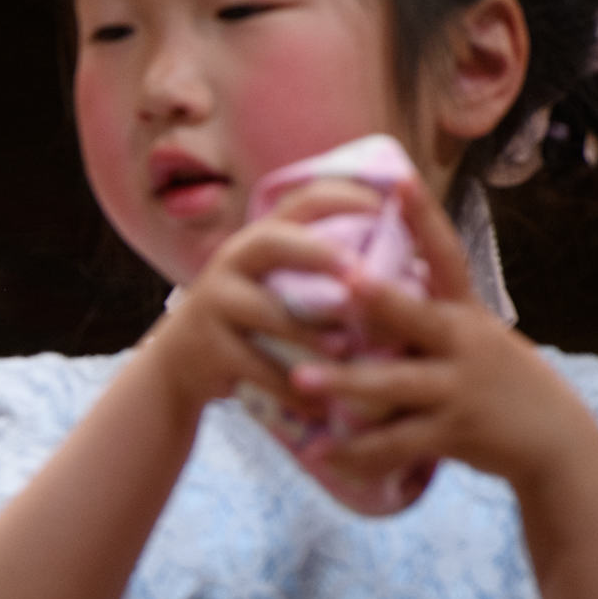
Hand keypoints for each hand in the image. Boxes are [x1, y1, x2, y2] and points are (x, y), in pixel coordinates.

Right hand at [143, 177, 382, 425]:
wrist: (180, 364)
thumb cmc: (253, 321)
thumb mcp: (279, 284)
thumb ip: (324, 270)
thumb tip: (417, 265)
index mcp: (261, 239)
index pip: (303, 199)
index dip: (345, 197)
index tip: (387, 207)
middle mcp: (232, 260)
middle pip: (272, 242)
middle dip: (318, 254)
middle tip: (359, 271)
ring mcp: (215, 303)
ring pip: (265, 311)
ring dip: (310, 331)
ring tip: (347, 349)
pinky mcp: (207, 347)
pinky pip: (255, 365)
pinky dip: (291, 384)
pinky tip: (321, 401)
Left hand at [287, 178, 593, 490]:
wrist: (557, 441)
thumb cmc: (499, 380)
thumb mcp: (475, 336)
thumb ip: (428, 313)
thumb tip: (367, 278)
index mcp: (465, 313)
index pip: (446, 256)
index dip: (425, 218)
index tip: (401, 179)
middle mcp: (464, 344)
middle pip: (417, 317)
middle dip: (382, 300)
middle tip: (345, 281)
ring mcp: (459, 389)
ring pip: (396, 384)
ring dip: (347, 383)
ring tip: (301, 380)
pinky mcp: (454, 433)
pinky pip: (398, 443)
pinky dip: (359, 452)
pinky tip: (322, 453)